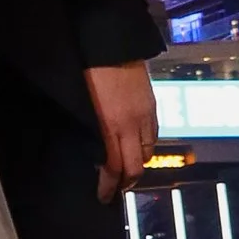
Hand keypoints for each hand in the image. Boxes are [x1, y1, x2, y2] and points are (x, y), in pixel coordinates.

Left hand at [86, 61, 157, 196]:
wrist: (112, 42)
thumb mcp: (84, 104)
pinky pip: (154, 135)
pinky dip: (145, 146)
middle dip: (126, 182)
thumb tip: (93, 152)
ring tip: (126, 168)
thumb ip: (91, 130)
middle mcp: (132, 124)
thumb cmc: (89, 70)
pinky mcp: (152, 104)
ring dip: (137, 165)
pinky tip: (136, 145)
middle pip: (136, 166)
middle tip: (116, 188)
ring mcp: (145, 114)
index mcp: (111, 124)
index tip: (102, 196)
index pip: (113, 166)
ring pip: (148, 152)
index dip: (108, 185)